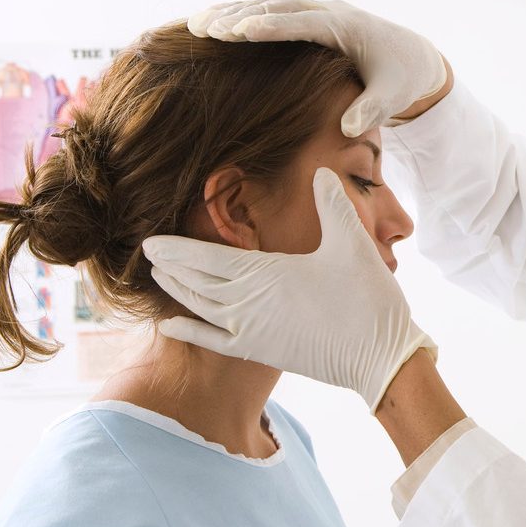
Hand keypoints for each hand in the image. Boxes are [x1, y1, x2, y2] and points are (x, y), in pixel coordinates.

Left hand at [142, 168, 433, 411]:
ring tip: (157, 276)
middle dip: (170, 266)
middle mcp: (248, 303)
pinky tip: (168, 324)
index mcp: (265, 273)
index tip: (151, 241)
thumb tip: (321, 172)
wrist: (378, 355)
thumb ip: (332, 205)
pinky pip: (212, 341)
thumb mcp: (351, 243)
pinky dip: (188, 331)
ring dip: (177, 291)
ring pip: (200, 308)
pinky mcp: (259, 351)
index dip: (176, 249)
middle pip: (196, 282)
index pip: (206, 257)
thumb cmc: (366, 298)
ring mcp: (251, 330)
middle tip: (147, 253)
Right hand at [188, 0, 451, 136]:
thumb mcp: (394, 96)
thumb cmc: (402, 79)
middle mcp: (327, 12)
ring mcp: (316, 13)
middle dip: (239, 16)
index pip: (302, 22)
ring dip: (232, 13)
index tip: (239, 31)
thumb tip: (349, 128)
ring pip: (268, 5)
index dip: (270, 26)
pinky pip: (270, 13)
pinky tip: (212, 27)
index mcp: (345, 26)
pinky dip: (241, 17)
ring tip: (195, 25)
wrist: (414, 58)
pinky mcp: (307, 21)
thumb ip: (372, 110)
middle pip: (277, 7)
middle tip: (203, 28)